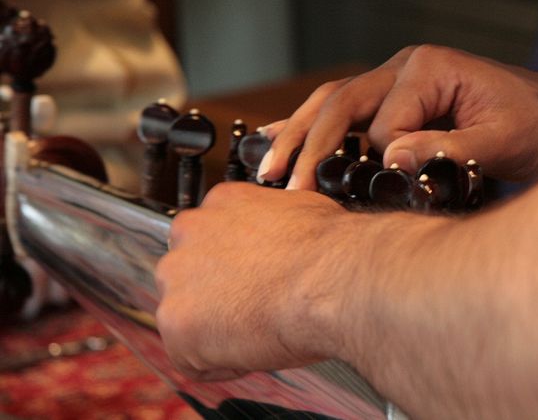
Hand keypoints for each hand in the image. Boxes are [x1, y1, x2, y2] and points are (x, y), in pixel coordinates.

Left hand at [155, 183, 353, 380]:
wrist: (333, 280)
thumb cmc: (331, 250)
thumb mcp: (302, 211)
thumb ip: (274, 225)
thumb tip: (283, 240)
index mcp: (223, 201)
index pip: (211, 239)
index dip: (236, 270)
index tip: (254, 283)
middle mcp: (191, 230)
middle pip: (190, 275)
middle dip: (217, 298)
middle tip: (256, 311)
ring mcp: (177, 275)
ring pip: (184, 315)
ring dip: (215, 330)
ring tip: (259, 332)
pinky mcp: (175, 320)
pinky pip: (189, 358)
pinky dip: (220, 365)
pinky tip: (253, 352)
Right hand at [259, 45, 537, 189]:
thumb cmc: (537, 126)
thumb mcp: (502, 140)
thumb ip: (447, 147)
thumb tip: (390, 160)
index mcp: (427, 69)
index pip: (383, 122)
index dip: (382, 161)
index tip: (392, 190)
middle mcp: (403, 67)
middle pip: (339, 103)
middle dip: (308, 145)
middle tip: (283, 184)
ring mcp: (394, 80)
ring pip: (330, 103)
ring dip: (297, 135)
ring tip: (267, 168)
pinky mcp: (393, 98)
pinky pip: (342, 108)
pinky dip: (309, 126)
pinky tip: (278, 138)